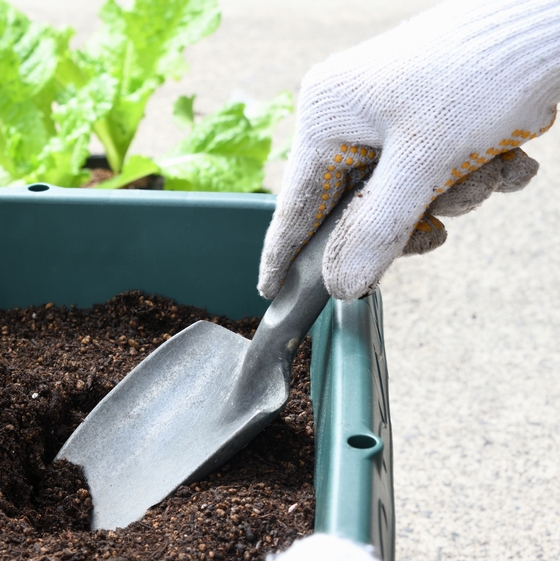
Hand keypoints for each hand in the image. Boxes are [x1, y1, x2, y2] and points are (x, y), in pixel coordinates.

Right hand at [258, 0, 559, 300]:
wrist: (554, 20)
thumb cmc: (484, 71)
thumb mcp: (426, 163)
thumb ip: (377, 230)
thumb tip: (341, 284)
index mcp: (327, 115)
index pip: (297, 203)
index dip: (286, 253)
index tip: (271, 292)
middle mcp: (351, 114)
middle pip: (361, 205)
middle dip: (415, 215)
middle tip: (442, 225)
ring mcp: (393, 114)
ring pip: (408, 192)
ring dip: (457, 192)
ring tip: (492, 167)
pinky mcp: (433, 116)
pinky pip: (439, 171)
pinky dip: (476, 172)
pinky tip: (508, 156)